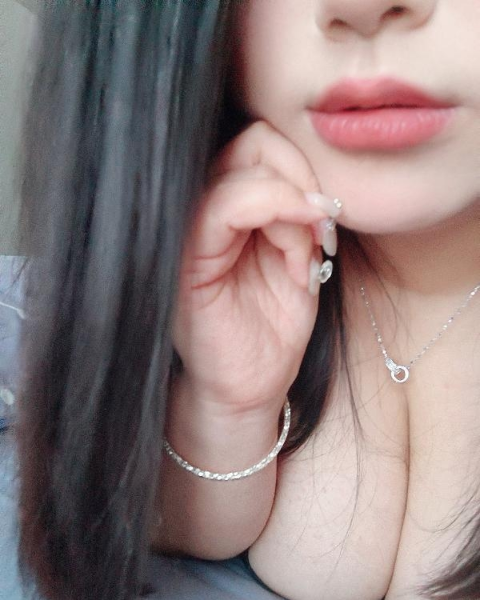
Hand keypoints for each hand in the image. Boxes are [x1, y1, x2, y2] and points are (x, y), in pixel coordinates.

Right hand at [172, 121, 338, 414]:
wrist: (249, 386)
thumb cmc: (272, 327)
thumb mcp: (300, 259)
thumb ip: (300, 216)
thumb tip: (318, 185)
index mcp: (231, 204)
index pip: (263, 142)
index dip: (305, 167)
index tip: (329, 216)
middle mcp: (205, 207)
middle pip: (255, 141)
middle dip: (302, 180)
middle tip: (321, 229)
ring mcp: (190, 228)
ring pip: (242, 167)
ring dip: (293, 208)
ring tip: (304, 258)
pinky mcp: (187, 257)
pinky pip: (225, 206)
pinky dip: (275, 219)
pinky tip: (295, 265)